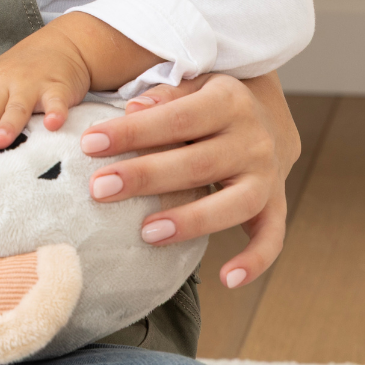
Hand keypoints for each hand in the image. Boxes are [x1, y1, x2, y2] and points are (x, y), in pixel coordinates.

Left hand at [0, 11, 156, 152]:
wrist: (62, 44)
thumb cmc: (19, 67)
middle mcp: (4, 85)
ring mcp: (30, 86)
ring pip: (18, 107)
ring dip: (9, 124)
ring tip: (0, 141)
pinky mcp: (57, 89)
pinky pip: (56, 102)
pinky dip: (55, 113)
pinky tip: (53, 125)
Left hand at [77, 72, 299, 288]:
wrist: (266, 118)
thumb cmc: (209, 104)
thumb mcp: (191, 85)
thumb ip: (164, 94)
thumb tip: (133, 108)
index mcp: (229, 100)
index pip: (175, 118)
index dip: (132, 132)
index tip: (89, 144)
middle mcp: (254, 139)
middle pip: (198, 163)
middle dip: (145, 177)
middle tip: (99, 189)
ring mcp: (268, 175)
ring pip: (234, 204)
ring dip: (191, 221)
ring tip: (146, 233)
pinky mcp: (275, 204)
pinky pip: (272, 237)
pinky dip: (255, 261)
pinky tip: (227, 280)